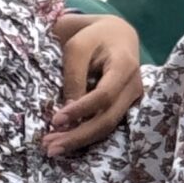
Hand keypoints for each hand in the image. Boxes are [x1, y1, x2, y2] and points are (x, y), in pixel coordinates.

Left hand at [46, 13, 144, 155]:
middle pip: (108, 119)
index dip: (80, 110)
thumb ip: (74, 77)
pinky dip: (86, 135)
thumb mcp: (77, 48)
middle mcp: (134, 86)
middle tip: (50, 147)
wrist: (117, 34)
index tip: (55, 120)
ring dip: (80, 140)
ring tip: (53, 148)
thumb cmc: (93, 37)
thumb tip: (66, 114)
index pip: (103, 95)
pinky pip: (107, 125)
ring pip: (108, 127)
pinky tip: (66, 141)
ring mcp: (132, 99)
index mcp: (125, 66)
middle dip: (78, 136)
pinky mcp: (125, 106)